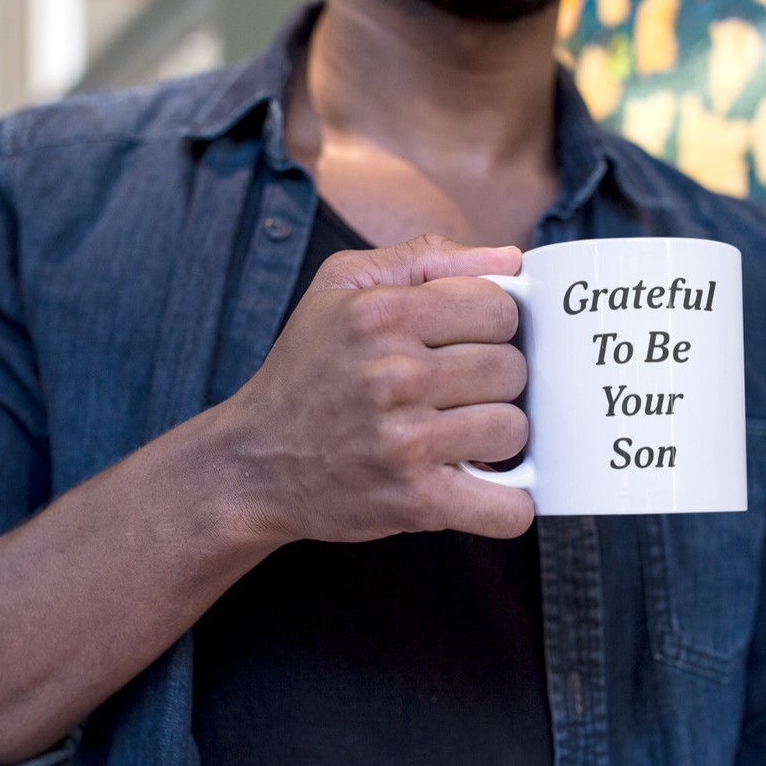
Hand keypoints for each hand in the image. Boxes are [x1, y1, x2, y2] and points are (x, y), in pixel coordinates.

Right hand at [221, 232, 533, 542]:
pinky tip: (483, 487)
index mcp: (380, 314)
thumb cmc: (304, 370)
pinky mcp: (414, 502)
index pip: (497, 308)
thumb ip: (426, 258)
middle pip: (510, 369)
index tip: (466, 342)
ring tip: (457, 435)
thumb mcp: (340, 286)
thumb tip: (509, 259)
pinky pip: (506, 508)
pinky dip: (508, 505)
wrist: (253, 462)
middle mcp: (393, 376)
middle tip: (456, 393)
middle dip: (493, 381)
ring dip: (494, 436)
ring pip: (513, 429)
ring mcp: (404, 442)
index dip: (491, 325)